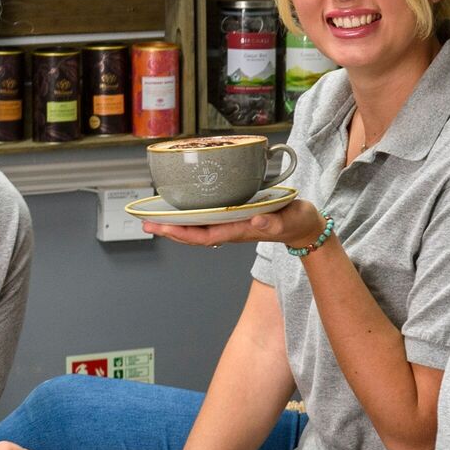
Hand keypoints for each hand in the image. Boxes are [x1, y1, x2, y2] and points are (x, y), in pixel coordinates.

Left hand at [143, 200, 324, 250]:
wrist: (304, 227)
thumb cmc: (297, 222)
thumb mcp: (289, 220)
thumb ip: (274, 221)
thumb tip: (257, 219)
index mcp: (240, 230)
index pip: (205, 235)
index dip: (182, 232)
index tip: (163, 227)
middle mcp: (232, 229)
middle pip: (194, 235)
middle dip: (170, 231)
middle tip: (145, 224)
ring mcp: (232, 226)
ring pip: (198, 230)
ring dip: (175, 227)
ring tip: (154, 221)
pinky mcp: (235, 219)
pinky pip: (206, 222)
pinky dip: (190, 219)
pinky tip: (180, 213)